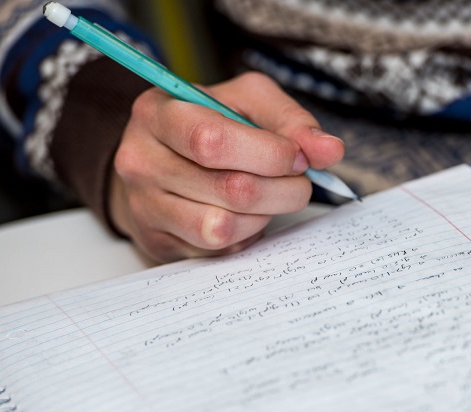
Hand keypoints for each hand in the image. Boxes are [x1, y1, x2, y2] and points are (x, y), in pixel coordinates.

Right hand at [109, 72, 344, 262]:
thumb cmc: (209, 124)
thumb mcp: (248, 103)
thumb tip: (329, 150)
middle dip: (283, 188)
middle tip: (300, 182)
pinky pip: (218, 249)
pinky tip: (246, 214)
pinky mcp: (158, 242)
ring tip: (273, 196)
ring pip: (224, 227)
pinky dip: (246, 233)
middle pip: (229, 189)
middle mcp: (141, 160)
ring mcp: (145, 206)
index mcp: (158, 113)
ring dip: (266, 214)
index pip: (212, 141)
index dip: (269, 154)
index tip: (298, 157)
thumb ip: (291, 121)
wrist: (160, 162)